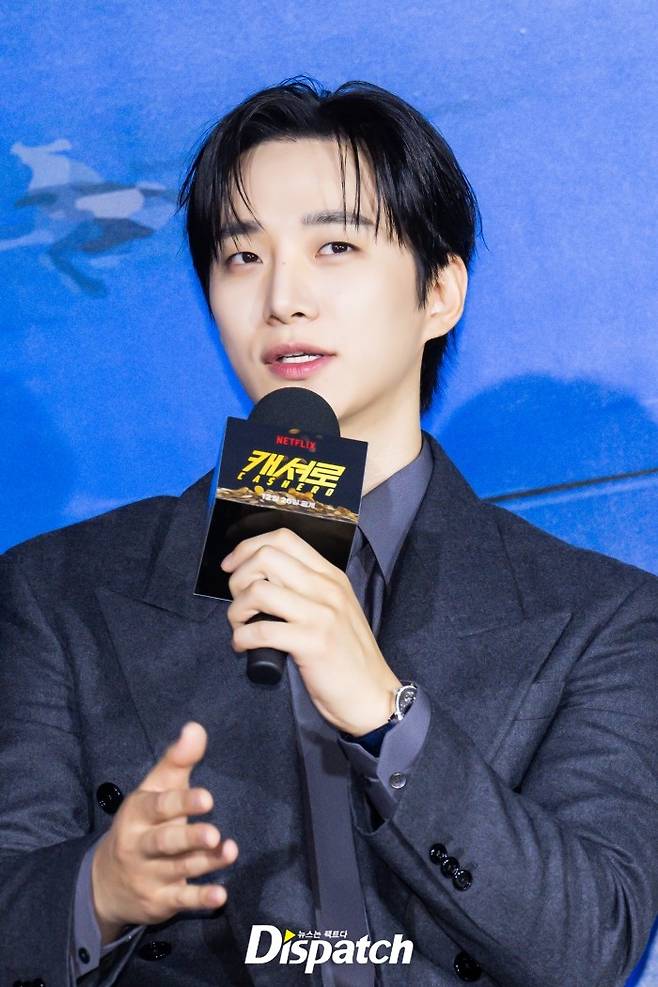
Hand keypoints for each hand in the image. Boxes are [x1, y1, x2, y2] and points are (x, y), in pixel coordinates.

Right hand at [91, 722, 237, 943]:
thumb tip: (196, 728)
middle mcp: (140, 845)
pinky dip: (200, 899)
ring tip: (229, 851)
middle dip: (189, 838)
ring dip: (205, 863)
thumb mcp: (154, 788)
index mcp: (138, 813)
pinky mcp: (160, 900)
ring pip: (179, 869)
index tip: (208, 798)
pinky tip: (221, 895)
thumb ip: (178, 760)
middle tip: (213, 833)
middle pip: (165, 842)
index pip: (159, 807)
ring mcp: (149, 875)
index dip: (182, 803)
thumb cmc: (143, 822)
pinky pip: (182, 900)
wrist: (105, 881)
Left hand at [221, 528, 400, 734]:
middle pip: (266, 557)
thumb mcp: (334, 610)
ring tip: (240, 626)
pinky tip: (243, 647)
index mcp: (330, 576)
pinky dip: (240, 638)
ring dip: (236, 610)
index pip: (284, 538)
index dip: (248, 548)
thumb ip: (306, 589)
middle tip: (239, 604)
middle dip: (238, 578)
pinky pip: (261, 630)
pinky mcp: (312, 643)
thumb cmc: (348, 656)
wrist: (372, 695)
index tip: (232, 567)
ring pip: (258, 591)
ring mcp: (321, 615)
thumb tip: (261, 580)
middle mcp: (327, 588)